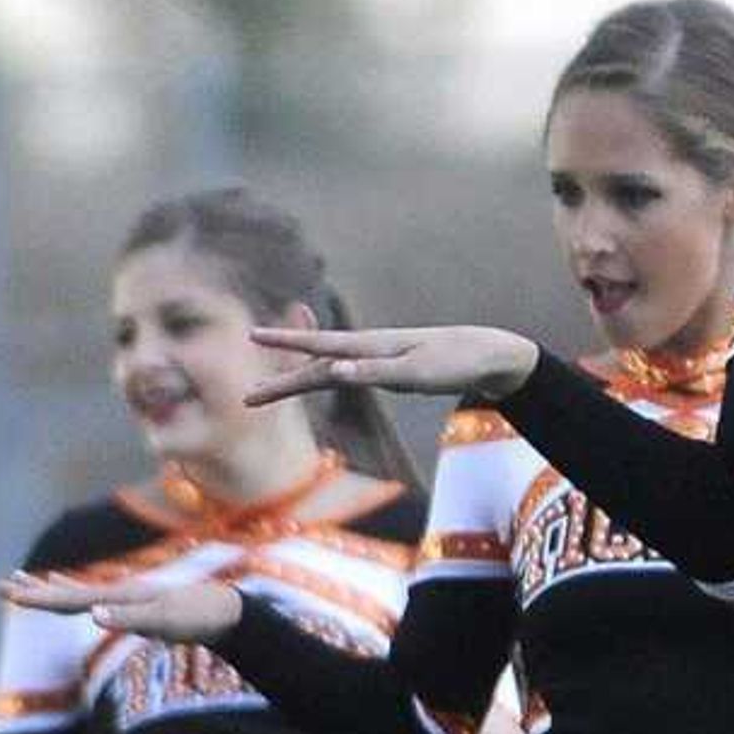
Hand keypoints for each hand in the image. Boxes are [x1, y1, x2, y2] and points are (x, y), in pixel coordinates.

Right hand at [0, 567, 242, 644]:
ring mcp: (121, 596)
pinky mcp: (129, 603)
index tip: (10, 593)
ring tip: (20, 580)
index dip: (38, 597)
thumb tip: (93, 614)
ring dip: (46, 587)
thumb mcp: (163, 620)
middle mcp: (114, 591)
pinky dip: (69, 592)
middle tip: (0, 584)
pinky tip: (64, 589)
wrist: (221, 609)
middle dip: (32, 589)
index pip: (68, 597)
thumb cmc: (194, 617)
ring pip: (73, 591)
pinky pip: (88, 596)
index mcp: (117, 595)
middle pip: (64, 590)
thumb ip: (128, 616)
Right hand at [245, 322, 536, 404]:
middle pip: (315, 365)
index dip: (285, 344)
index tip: (252, 337)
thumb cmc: (453, 363)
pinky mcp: (385, 368)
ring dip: (297, 377)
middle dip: (281, 379)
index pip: (319, 347)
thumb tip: (332, 371)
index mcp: (370, 346)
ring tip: (268, 390)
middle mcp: (367, 348)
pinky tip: (319, 370)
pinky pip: (343, 371)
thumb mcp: (414, 373)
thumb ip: (372, 372)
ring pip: (326, 368)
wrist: (485, 355)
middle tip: (248, 397)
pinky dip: (321, 370)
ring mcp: (375, 358)